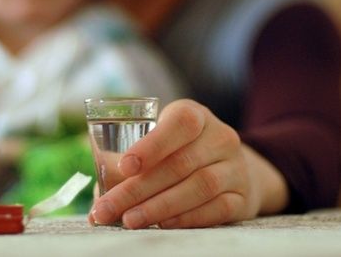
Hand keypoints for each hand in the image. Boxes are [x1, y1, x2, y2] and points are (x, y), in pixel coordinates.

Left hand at [88, 99, 288, 228]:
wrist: (232, 170)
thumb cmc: (181, 153)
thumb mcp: (159, 143)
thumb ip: (127, 160)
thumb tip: (97, 186)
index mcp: (195, 115)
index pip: (180, 124)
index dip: (152, 145)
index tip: (124, 166)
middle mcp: (220, 137)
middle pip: (180, 163)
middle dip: (138, 189)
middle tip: (107, 208)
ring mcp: (235, 167)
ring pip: (199, 186)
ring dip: (160, 206)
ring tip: (130, 220)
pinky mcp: (243, 197)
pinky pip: (217, 209)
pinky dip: (188, 218)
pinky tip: (163, 224)